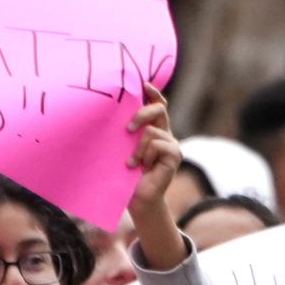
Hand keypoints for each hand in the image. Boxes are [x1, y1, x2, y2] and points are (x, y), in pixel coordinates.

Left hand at [124, 84, 188, 266]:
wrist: (137, 200)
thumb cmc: (125, 175)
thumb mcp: (122, 148)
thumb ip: (124, 131)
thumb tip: (109, 110)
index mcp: (153, 129)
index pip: (158, 104)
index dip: (153, 92)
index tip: (143, 84)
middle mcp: (165, 134)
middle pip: (159, 109)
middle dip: (141, 114)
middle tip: (127, 129)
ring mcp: (172, 144)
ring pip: (152, 131)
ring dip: (138, 147)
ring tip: (133, 163)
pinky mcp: (175, 155)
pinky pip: (158, 144)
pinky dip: (146, 156)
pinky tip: (142, 168)